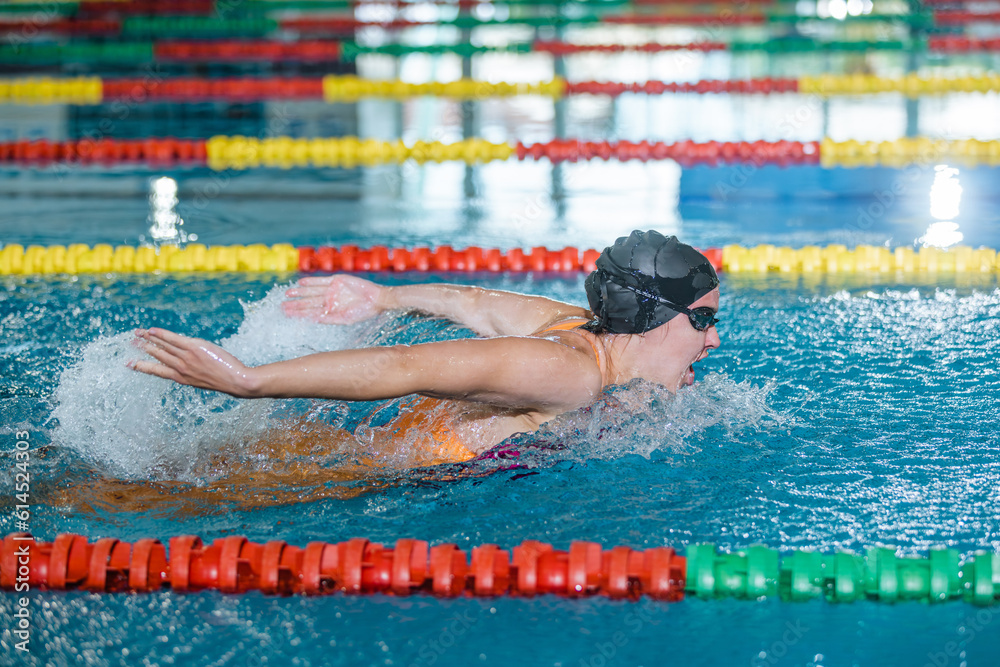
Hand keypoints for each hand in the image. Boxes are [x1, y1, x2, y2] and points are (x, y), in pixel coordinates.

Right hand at [128, 328, 257, 396]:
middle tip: (131, 342)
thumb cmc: (222, 380)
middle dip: (142, 348)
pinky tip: (152, 330)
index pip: (156, 371)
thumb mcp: (201, 379)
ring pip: (162, 346)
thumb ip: (190, 371)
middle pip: (156, 355)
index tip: (129, 364)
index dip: (141, 366)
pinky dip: (162, 334)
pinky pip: (173, 339)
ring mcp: (186, 358)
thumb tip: (183, 362)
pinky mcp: (194, 348)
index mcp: (180, 378)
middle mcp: (180, 368)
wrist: (235, 381)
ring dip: (148, 339)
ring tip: (137, 333)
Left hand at [282, 275, 385, 324]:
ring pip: (312, 291)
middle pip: (308, 302)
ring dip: (300, 292)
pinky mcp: (337, 280)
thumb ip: (329, 319)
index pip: (311, 312)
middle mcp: (329, 300)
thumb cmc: (364, 312)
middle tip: (282, 306)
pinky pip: (321, 281)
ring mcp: (332, 290)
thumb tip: (312, 320)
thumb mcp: (345, 319)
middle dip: (295, 304)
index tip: (286, 314)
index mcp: (331, 311)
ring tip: (287, 294)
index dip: (298, 313)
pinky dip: (311, 282)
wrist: (377, 299)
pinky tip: (301, 283)